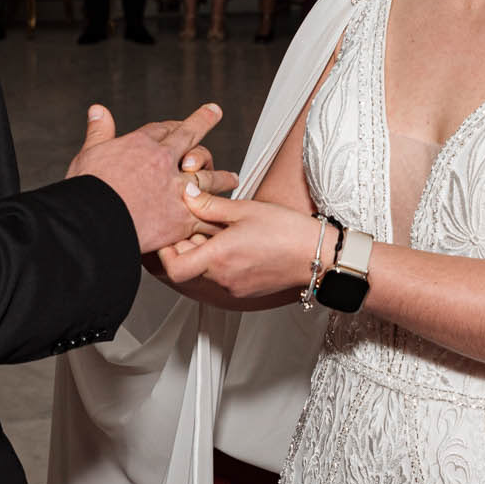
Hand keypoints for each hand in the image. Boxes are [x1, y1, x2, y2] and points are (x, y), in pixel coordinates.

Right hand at [68, 103, 233, 251]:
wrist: (95, 221)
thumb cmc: (88, 190)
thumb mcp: (89, 154)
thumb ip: (98, 132)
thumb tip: (98, 110)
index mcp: (141, 146)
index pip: (161, 129)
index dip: (171, 124)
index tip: (177, 120)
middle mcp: (164, 162)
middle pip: (190, 139)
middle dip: (203, 123)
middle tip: (214, 113)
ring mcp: (177, 189)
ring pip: (207, 177)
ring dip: (221, 177)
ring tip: (232, 178)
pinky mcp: (183, 218)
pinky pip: (207, 216)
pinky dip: (218, 217)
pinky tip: (228, 219)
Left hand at [156, 189, 318, 300]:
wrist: (318, 255)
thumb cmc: (288, 231)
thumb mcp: (245, 209)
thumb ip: (210, 204)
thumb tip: (187, 193)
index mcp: (219, 257)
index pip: (173, 267)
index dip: (166, 251)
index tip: (171, 234)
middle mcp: (223, 277)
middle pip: (187, 267)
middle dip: (186, 245)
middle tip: (196, 224)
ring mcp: (234, 287)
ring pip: (204, 271)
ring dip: (204, 252)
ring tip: (219, 231)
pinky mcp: (245, 289)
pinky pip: (221, 277)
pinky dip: (220, 261)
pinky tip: (235, 243)